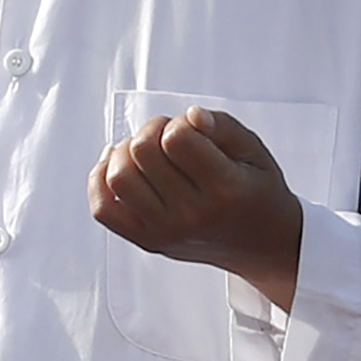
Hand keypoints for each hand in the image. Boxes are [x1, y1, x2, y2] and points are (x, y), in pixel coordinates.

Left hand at [90, 106, 305, 311]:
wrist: (260, 245)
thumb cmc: (255, 192)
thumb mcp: (254, 152)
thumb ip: (223, 127)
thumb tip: (190, 115)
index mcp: (225, 189)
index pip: (176, 139)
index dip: (177, 123)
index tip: (190, 131)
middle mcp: (192, 215)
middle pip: (141, 152)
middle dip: (151, 130)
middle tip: (168, 136)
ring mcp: (165, 231)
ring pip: (117, 177)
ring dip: (124, 152)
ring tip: (145, 152)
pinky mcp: (147, 240)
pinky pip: (103, 208)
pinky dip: (100, 181)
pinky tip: (119, 166)